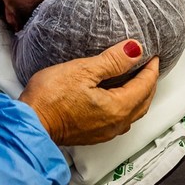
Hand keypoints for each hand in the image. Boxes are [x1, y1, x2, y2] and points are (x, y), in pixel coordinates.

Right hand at [19, 40, 159, 145]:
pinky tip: (116, 96)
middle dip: (148, 83)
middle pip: (143, 102)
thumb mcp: (83, 70)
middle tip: (148, 66)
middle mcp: (116, 124)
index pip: (145, 85)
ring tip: (135, 78)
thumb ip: (113, 61)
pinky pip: (119, 119)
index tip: (153, 55)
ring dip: (138, 95)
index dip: (150, 68)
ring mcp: (105, 132)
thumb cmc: (52, 97)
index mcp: (118, 107)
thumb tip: (135, 50)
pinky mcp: (93, 134)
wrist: (31, 123)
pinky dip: (125, 105)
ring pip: (132, 112)